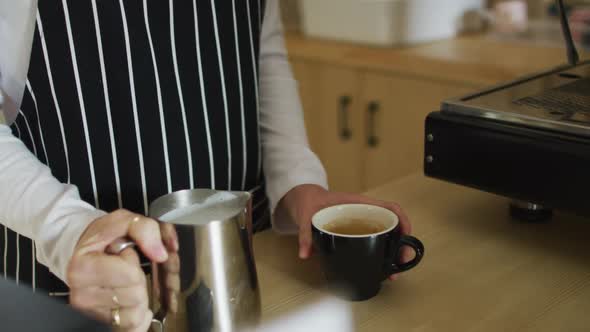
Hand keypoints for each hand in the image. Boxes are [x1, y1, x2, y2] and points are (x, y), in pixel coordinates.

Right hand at [67, 209, 168, 331]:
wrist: (86, 251)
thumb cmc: (104, 238)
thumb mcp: (124, 221)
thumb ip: (146, 230)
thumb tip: (161, 253)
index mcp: (83, 268)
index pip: (129, 274)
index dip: (133, 261)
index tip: (123, 254)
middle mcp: (81, 295)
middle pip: (135, 296)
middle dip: (141, 280)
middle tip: (130, 270)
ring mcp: (90, 314)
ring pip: (135, 315)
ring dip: (141, 298)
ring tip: (129, 284)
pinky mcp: (100, 324)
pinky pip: (133, 328)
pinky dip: (140, 316)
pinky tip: (133, 303)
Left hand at [279, 185, 411, 279]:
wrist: (303, 200)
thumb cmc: (310, 201)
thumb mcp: (306, 214)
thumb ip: (306, 232)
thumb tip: (305, 253)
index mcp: (358, 203)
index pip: (388, 207)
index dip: (402, 219)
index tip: (405, 234)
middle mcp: (364, 214)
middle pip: (392, 226)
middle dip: (401, 244)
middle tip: (401, 262)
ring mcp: (361, 224)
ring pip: (385, 237)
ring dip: (392, 253)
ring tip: (392, 272)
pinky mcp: (356, 234)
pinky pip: (373, 242)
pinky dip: (380, 254)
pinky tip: (380, 268)